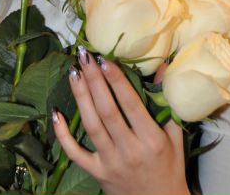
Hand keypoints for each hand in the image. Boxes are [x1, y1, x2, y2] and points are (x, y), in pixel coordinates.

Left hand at [52, 51, 189, 194]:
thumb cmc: (169, 165)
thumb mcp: (174, 134)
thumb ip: (167, 100)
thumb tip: (163, 65)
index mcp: (151, 139)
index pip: (130, 104)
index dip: (117, 81)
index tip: (105, 59)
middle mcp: (129, 150)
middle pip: (107, 111)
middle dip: (94, 81)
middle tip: (84, 56)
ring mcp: (110, 162)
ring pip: (91, 125)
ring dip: (80, 97)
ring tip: (73, 72)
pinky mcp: (97, 173)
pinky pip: (75, 153)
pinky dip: (62, 134)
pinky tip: (55, 113)